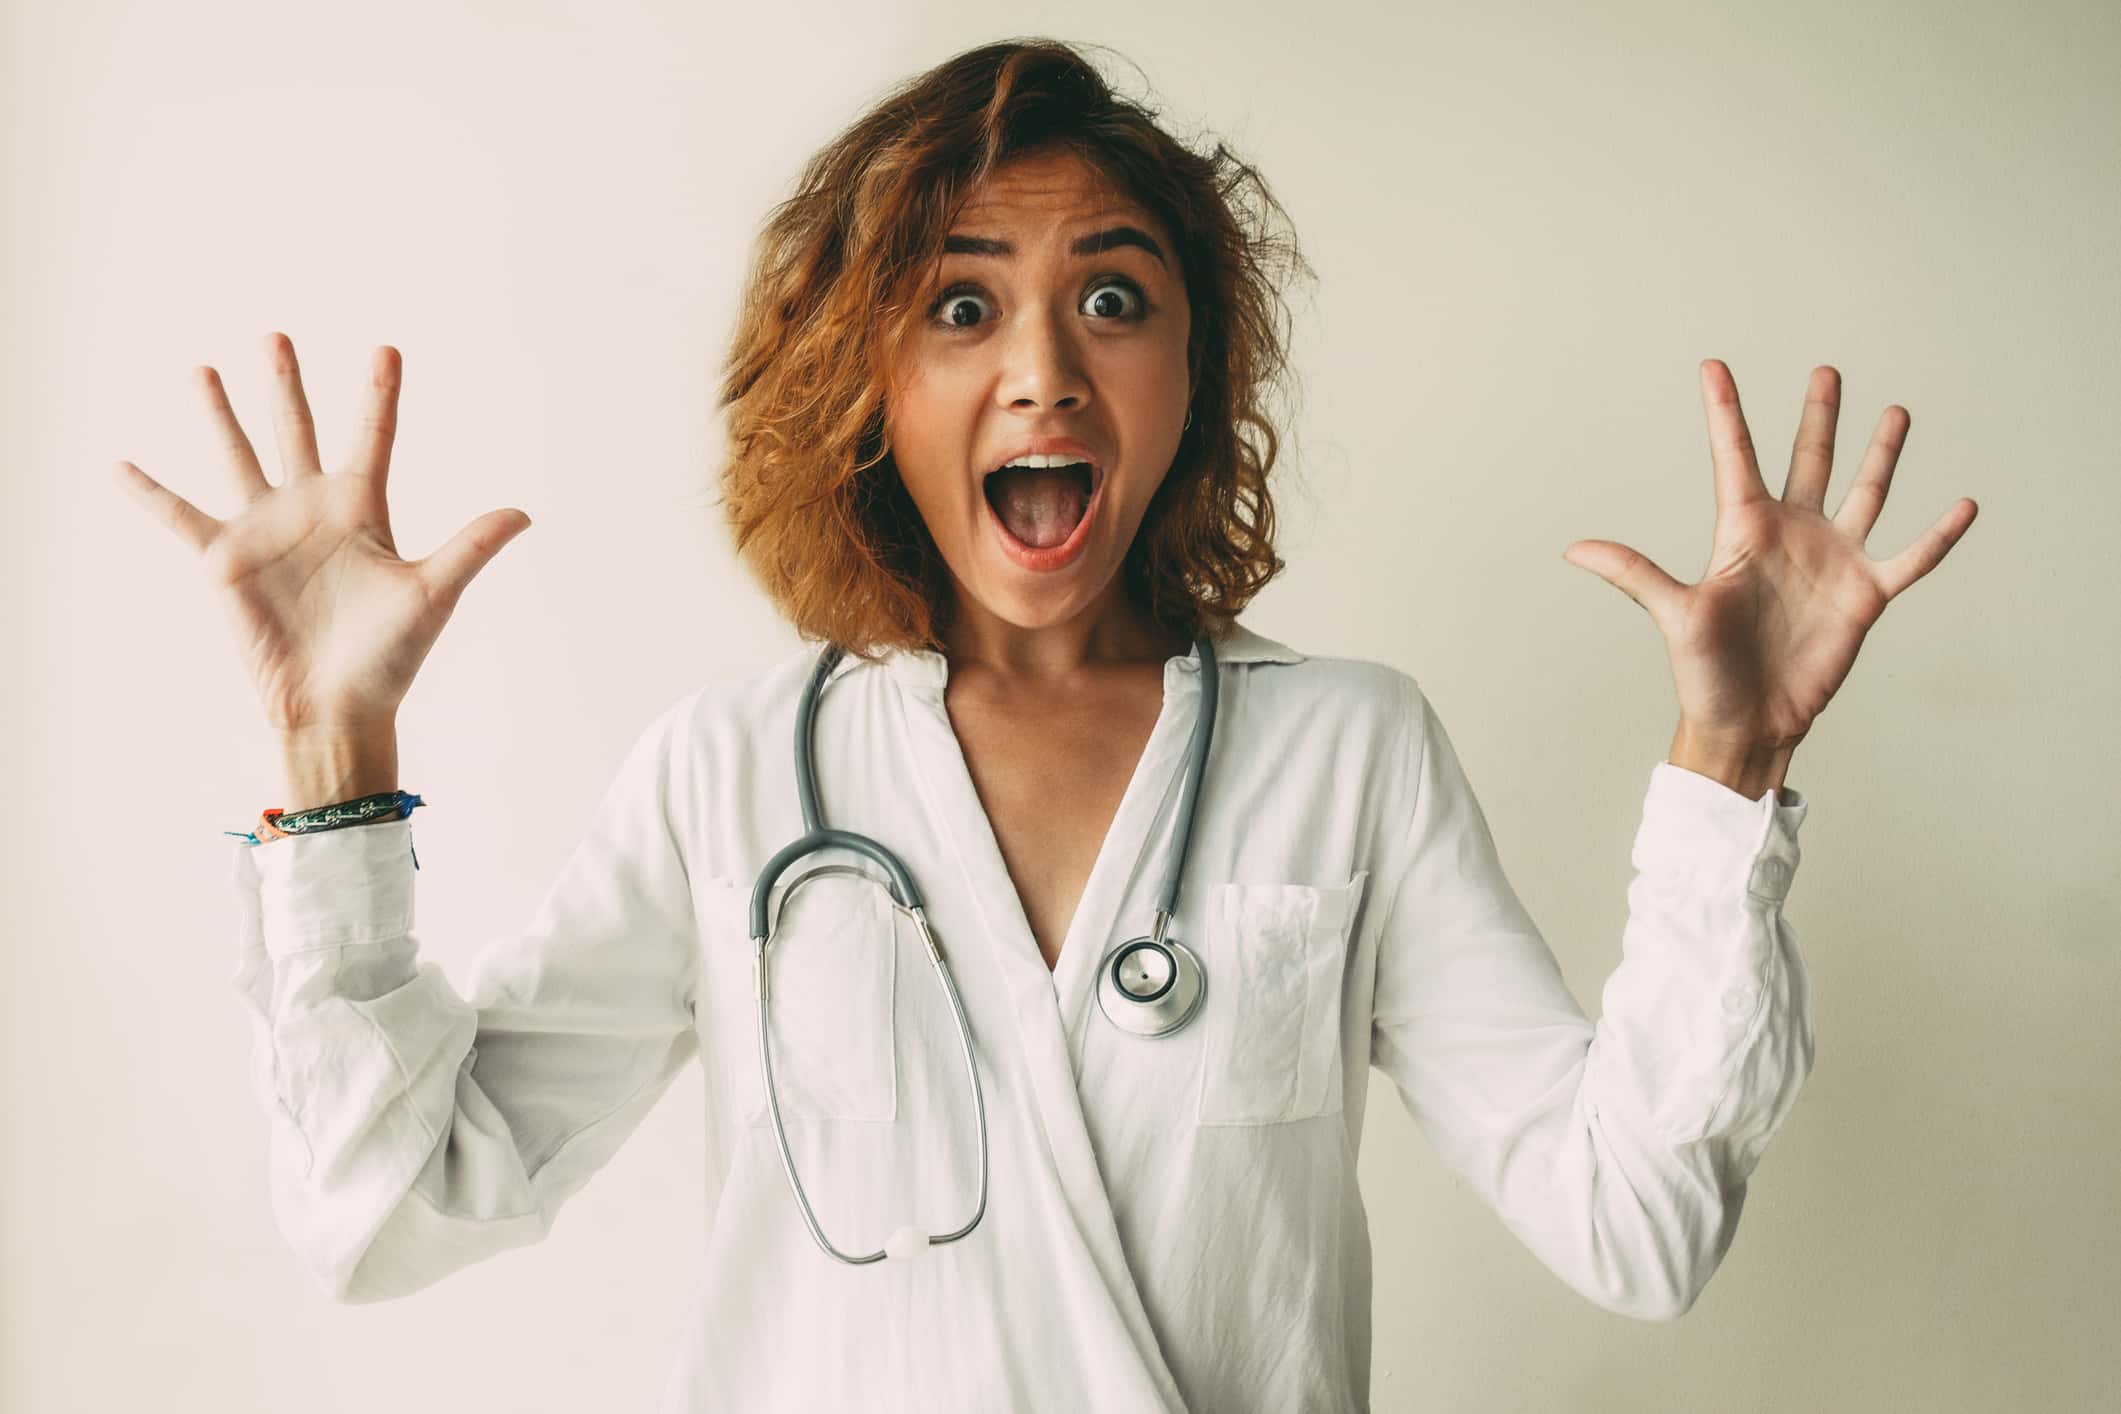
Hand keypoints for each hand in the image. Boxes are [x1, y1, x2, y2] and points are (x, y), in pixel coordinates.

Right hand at [112, 332, 532, 734]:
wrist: (339, 707)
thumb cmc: (391, 657)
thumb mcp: (433, 593)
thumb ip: (471, 547)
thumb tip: (525, 514)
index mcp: (362, 509)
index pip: (373, 436)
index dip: (380, 393)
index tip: (387, 347)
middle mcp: (311, 509)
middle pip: (297, 430)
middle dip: (287, 385)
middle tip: (278, 336)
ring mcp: (265, 530)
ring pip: (238, 456)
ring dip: (220, 414)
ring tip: (203, 369)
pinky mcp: (225, 561)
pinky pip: (179, 517)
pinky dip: (149, 493)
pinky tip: (120, 465)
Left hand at [1561, 360, 1977, 750]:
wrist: (1747, 721)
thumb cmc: (1704, 672)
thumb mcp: (1673, 615)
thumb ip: (1634, 574)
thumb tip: (1573, 548)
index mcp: (1743, 531)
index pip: (1734, 458)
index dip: (1725, 412)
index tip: (1713, 365)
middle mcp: (1791, 535)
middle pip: (1808, 461)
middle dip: (1817, 417)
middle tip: (1826, 370)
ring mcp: (1832, 560)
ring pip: (1863, 493)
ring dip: (1880, 454)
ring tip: (1895, 411)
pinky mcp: (1865, 595)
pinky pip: (1910, 558)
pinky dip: (1937, 536)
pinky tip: (1964, 505)